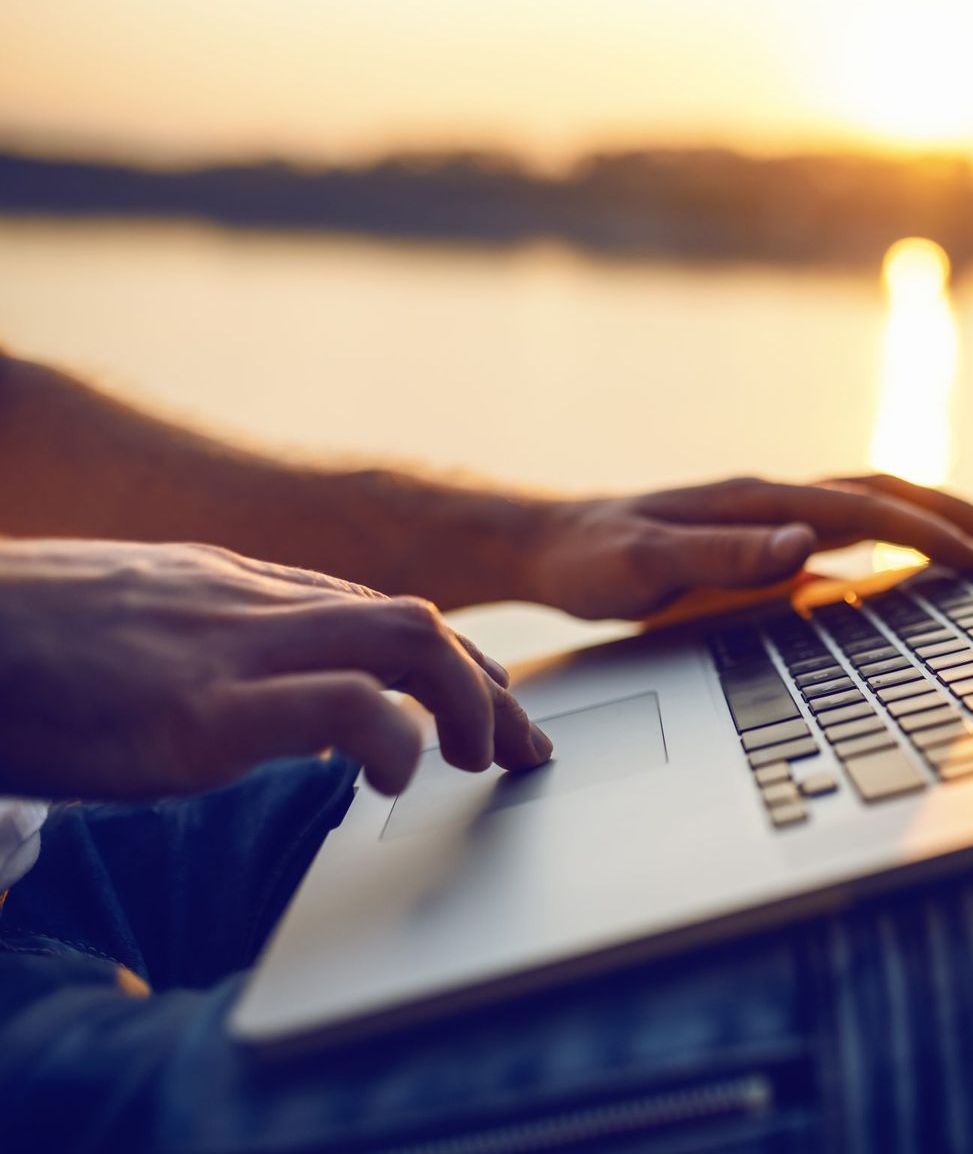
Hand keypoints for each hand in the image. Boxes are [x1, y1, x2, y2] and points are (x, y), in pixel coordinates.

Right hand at [0, 540, 548, 800]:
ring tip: (483, 763)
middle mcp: (247, 605)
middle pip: (415, 620)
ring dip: (469, 703)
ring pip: (405, 638)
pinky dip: (392, 738)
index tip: (496, 714)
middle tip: (525, 752)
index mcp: (234, 590)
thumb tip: (259, 700)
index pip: (379, 612)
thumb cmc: (14, 644)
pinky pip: (337, 705)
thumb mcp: (131, 629)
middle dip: (491, 687)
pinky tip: (397, 778)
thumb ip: (206, 648)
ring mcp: (228, 650)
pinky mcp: (197, 711)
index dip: (455, 665)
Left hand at [520, 474, 972, 620]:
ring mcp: (770, 511)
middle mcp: (773, 496)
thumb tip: (806, 541)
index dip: (926, 532)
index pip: (864, 509)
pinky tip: (908, 560)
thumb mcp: (645, 565)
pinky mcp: (763, 531)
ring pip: (871, 500)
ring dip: (932, 516)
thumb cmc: (591, 560)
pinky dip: (895, 532)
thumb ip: (722, 555)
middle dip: (953, 513)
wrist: (547, 542)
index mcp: (758, 500)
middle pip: (885, 490)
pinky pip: (848, 523)